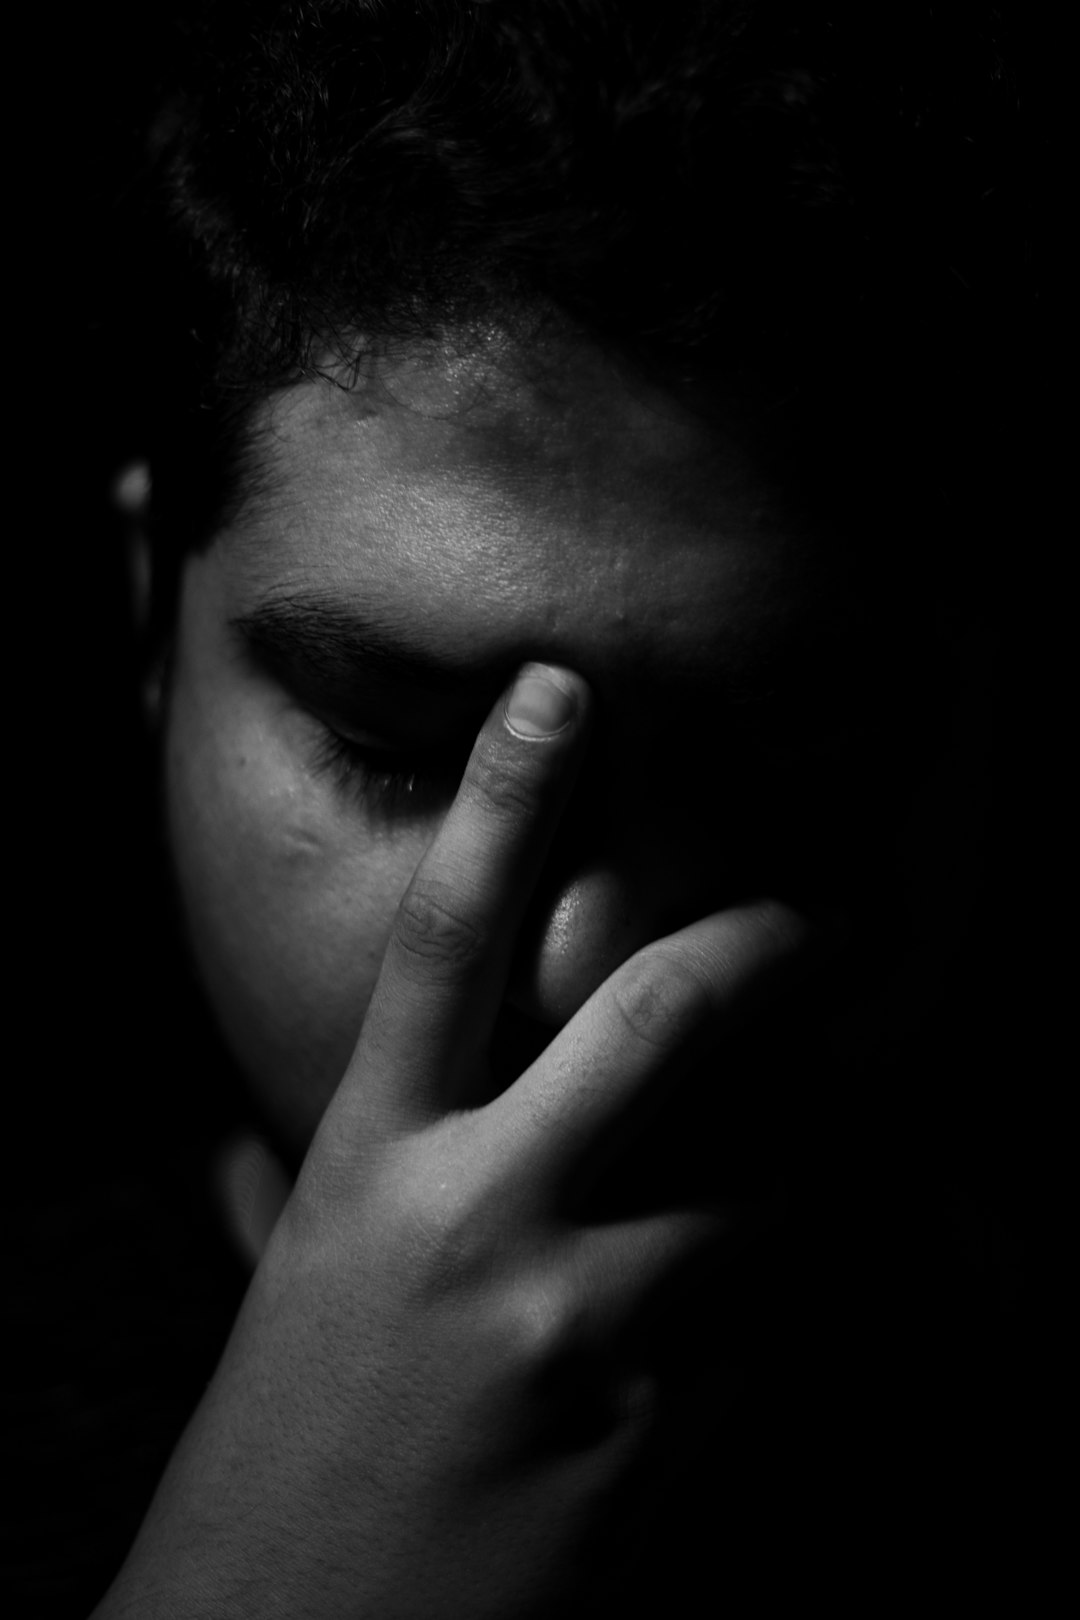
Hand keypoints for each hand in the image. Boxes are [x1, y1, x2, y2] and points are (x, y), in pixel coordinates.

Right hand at [95, 664, 813, 1619]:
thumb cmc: (287, 1458)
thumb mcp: (305, 1283)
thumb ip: (350, 1173)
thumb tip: (320, 1112)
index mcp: (370, 1167)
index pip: (442, 941)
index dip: (505, 800)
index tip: (561, 690)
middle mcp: (477, 1221)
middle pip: (658, 1015)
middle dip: (772, 942)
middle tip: (830, 919)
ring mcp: (579, 1328)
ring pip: (777, 1172)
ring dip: (840, 1139)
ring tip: (873, 1119)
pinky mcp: (663, 1439)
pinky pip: (800, 1320)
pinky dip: (850, 1285)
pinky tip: (888, 1277)